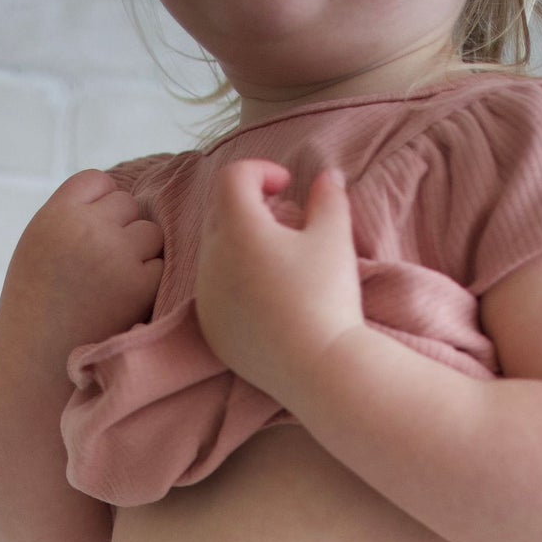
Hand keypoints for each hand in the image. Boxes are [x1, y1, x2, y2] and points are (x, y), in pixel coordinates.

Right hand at [0, 168, 164, 362]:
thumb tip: (121, 197)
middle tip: (101, 268)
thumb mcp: (38, 246)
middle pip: (128, 204)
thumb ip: (71, 216)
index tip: (89, 236)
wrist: (37, 366)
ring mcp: (115, 256)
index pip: (97, 181)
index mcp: (55, 215)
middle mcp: (85, 229)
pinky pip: (161, 265)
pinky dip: (151, 281)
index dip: (99, 206)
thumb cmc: (37, 307)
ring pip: (150, 231)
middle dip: (121, 229)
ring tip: (114, 283)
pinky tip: (126, 301)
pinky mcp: (140, 286)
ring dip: (141, 252)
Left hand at [193, 158, 365, 405]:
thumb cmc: (328, 297)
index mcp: (237, 229)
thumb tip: (327, 177)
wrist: (318, 369)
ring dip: (240, 245)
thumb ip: (328, 197)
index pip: (233, 178)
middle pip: (219, 213)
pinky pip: (214, 291)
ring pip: (214, 254)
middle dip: (249, 207)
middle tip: (285, 223)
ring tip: (278, 263)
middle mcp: (211, 260)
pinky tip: (266, 298)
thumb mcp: (335, 237)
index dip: (261, 172)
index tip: (287, 188)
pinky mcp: (210, 329)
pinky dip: (234, 282)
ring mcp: (206, 298)